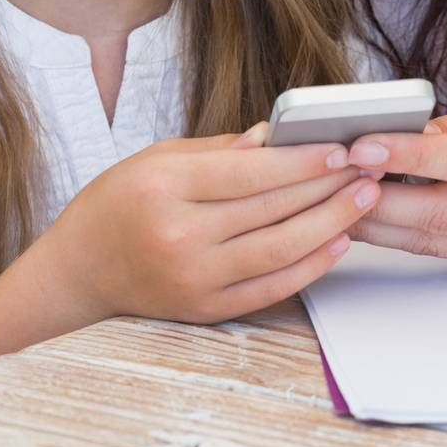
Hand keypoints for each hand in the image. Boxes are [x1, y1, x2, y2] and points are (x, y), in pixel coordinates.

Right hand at [46, 128, 380, 323]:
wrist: (78, 273)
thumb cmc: (118, 203)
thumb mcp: (156, 158)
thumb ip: (219, 150)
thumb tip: (275, 137)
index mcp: (164, 188)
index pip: (249, 173)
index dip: (302, 160)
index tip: (340, 147)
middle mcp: (179, 236)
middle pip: (271, 210)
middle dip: (328, 185)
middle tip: (367, 165)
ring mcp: (193, 279)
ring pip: (280, 250)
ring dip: (332, 223)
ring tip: (365, 198)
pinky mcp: (205, 310)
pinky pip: (271, 289)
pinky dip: (310, 266)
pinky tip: (339, 241)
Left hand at [345, 69, 446, 258]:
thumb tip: (414, 136)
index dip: (412, 158)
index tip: (363, 144)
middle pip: (446, 216)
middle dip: (380, 198)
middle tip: (330, 175)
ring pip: (440, 241)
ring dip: (382, 222)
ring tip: (335, 194)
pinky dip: (405, 231)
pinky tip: (371, 209)